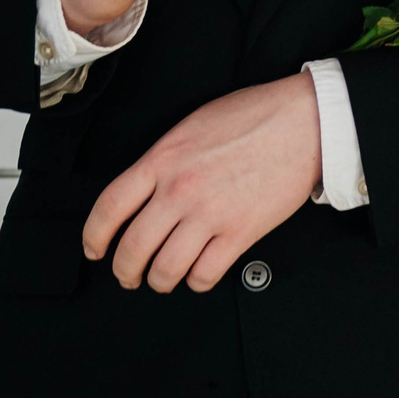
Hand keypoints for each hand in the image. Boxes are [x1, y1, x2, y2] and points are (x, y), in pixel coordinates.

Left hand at [82, 72, 321, 291]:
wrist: (304, 121)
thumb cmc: (255, 116)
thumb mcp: (192, 126)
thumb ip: (164, 159)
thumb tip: (146, 190)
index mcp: (162, 160)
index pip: (109, 208)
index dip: (94, 237)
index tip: (95, 250)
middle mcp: (180, 190)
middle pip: (133, 248)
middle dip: (125, 271)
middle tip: (129, 275)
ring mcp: (210, 213)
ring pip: (166, 269)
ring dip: (160, 281)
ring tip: (163, 279)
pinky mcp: (241, 231)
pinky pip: (206, 274)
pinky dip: (198, 281)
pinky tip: (200, 273)